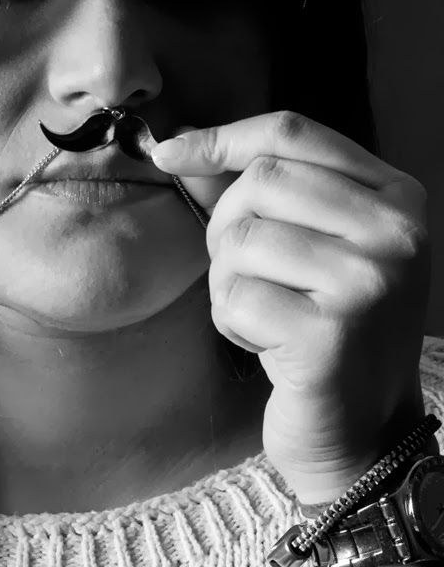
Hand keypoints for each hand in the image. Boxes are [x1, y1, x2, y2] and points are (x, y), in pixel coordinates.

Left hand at [150, 110, 431, 504]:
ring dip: (227, 284)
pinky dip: (232, 325)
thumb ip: (263, 193)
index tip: (170, 154)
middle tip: (244, 276)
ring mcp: (368, 282)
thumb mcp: (314, 249)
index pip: (293, 133)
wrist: (364, 433)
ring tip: (264, 317)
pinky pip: (235, 298)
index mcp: (397, 197)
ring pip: (241, 240)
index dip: (222, 139)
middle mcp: (395, 233)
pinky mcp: (331, 334)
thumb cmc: (328, 335)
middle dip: (225, 228)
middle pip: (260, 181)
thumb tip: (184, 147)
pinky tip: (267, 347)